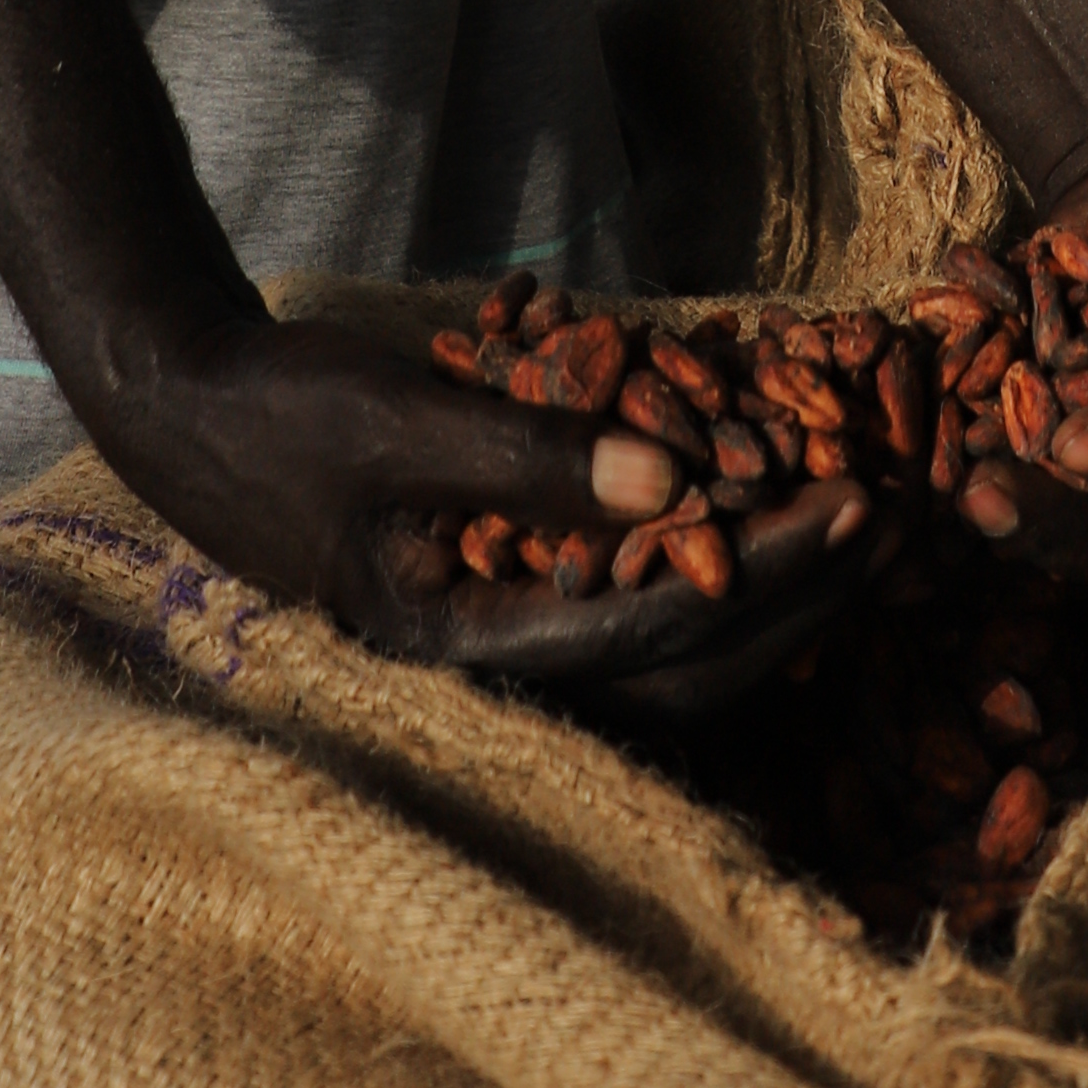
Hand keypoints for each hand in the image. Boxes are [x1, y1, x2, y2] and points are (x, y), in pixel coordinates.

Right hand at [89, 317, 890, 720]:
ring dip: (770, 593)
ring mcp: (502, 649)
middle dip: (795, 600)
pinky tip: (774, 510)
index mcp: (451, 653)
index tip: (848, 502)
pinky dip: (712, 569)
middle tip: (890, 519)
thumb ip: (531, 454)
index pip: (644, 635)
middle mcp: (486, 677)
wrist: (197, 413)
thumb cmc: (285, 411)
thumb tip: (683, 481)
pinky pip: (637, 613)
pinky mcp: (512, 606)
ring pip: (668, 659)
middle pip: (679, 676)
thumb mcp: (398, 417)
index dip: (759, 573)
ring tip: (862, 521)